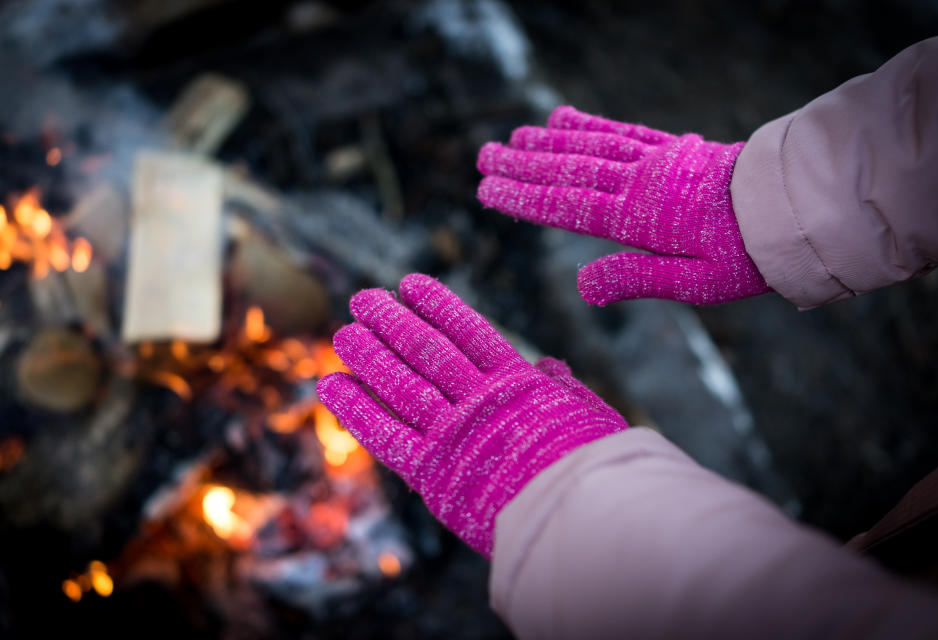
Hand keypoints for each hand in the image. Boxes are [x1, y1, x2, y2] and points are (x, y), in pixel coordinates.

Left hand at [316, 273, 627, 557]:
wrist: (588, 515)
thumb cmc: (600, 470)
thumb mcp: (591, 418)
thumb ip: (565, 389)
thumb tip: (548, 364)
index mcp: (519, 384)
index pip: (469, 331)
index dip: (437, 305)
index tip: (410, 284)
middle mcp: (480, 400)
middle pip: (426, 350)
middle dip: (390, 321)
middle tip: (362, 299)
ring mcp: (454, 432)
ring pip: (401, 383)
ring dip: (368, 355)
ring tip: (343, 332)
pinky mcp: (433, 470)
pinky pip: (385, 435)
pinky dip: (356, 409)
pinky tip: (331, 385)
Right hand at [477, 106, 771, 304]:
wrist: (794, 208)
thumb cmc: (745, 255)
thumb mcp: (694, 283)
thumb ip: (635, 279)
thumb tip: (582, 287)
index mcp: (637, 218)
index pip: (566, 206)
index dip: (523, 198)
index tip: (486, 190)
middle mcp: (638, 182)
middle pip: (567, 170)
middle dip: (521, 165)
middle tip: (482, 157)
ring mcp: (653, 162)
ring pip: (588, 147)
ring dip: (545, 142)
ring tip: (510, 138)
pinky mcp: (669, 151)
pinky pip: (620, 132)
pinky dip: (588, 124)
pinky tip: (563, 117)